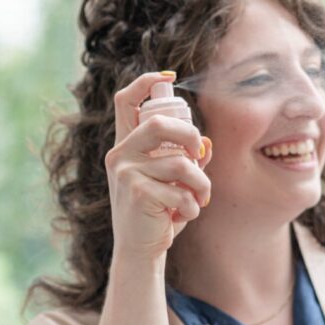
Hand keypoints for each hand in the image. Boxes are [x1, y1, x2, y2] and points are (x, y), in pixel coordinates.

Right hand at [106, 71, 212, 258]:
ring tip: (199, 199)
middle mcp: (120, 154)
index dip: (145, 82)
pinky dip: (192, 206)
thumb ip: (188, 159)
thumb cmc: (159, 211)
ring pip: (181, 164)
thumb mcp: (174, 181)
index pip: (126, 102)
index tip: (168, 76)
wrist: (141, 249)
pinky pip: (181, 191)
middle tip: (200, 158)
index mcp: (127, 145)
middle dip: (190, 137)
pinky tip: (185, 216)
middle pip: (159, 122)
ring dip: (201, 184)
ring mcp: (125, 172)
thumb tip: (204, 142)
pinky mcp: (137, 192)